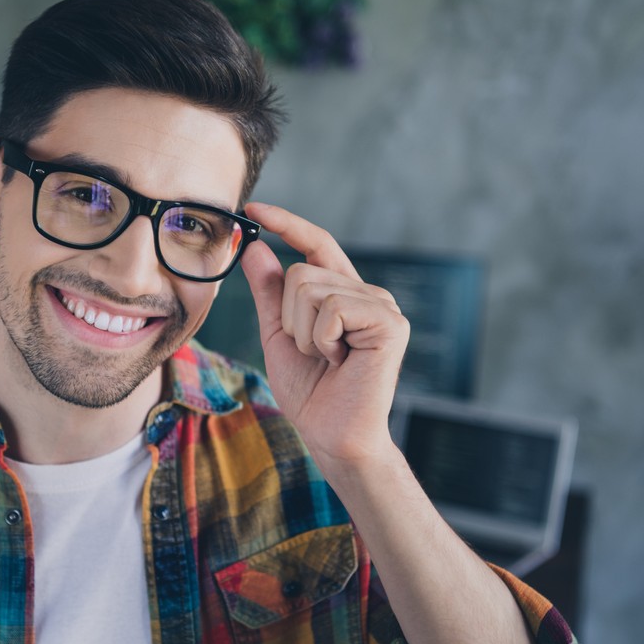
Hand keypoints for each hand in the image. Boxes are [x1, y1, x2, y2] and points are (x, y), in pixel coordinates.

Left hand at [240, 202, 409, 466]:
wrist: (333, 435)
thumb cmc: (311, 392)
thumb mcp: (279, 334)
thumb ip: (269, 293)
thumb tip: (256, 248)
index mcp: (344, 293)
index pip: (316, 243)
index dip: (286, 223)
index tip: (253, 208)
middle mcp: (367, 293)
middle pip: (301, 269)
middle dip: (288, 317)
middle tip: (312, 352)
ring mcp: (382, 306)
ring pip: (311, 286)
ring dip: (303, 332)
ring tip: (326, 359)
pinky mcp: (389, 323)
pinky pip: (330, 308)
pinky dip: (320, 339)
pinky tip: (339, 361)